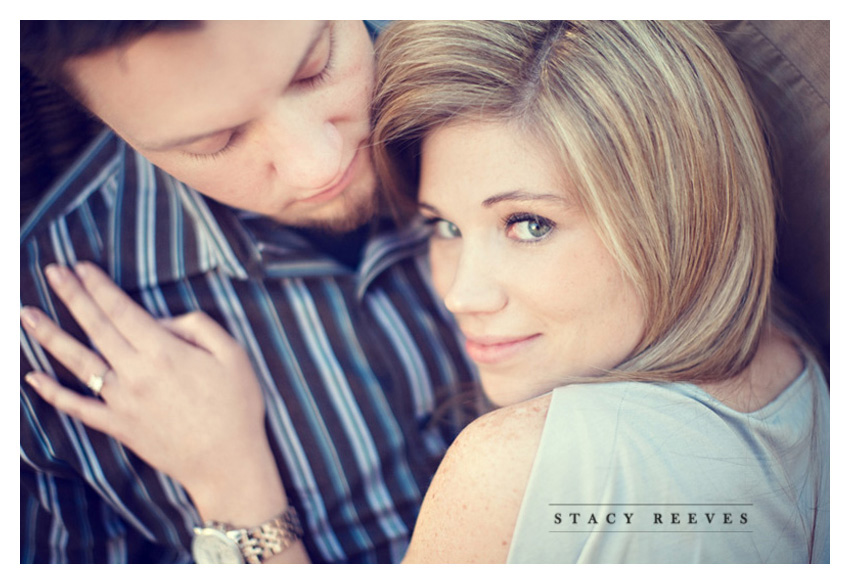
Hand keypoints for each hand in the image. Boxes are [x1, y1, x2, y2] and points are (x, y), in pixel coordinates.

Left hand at [21, 262, 284, 524]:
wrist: (228, 463)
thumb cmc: (236, 407)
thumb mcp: (233, 355)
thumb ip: (199, 327)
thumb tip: (163, 321)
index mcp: (164, 353)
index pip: (121, 311)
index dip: (99, 287)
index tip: (81, 267)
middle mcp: (135, 374)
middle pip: (96, 328)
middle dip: (72, 296)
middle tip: (52, 271)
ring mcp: (122, 402)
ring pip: (78, 363)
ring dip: (50, 336)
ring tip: (26, 314)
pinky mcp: (118, 427)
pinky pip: (78, 408)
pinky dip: (52, 394)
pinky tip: (32, 378)